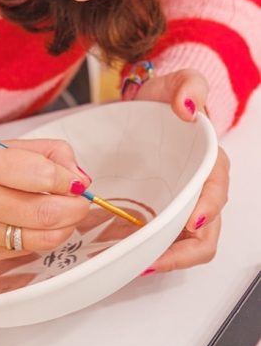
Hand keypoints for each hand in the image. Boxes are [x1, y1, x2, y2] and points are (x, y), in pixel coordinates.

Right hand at [0, 139, 91, 259]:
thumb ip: (45, 154)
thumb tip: (79, 176)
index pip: (42, 175)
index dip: (70, 180)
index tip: (77, 181)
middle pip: (47, 212)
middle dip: (76, 207)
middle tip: (80, 200)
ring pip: (42, 238)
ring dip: (65, 226)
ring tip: (63, 212)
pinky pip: (27, 250)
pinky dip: (43, 238)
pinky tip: (39, 225)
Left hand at [132, 68, 229, 272]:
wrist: (142, 105)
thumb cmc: (164, 98)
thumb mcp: (177, 82)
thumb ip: (188, 86)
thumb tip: (189, 107)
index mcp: (210, 163)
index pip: (216, 195)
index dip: (207, 211)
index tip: (190, 221)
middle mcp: (200, 188)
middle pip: (205, 232)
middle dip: (184, 251)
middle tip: (154, 260)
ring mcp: (181, 201)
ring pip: (185, 242)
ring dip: (167, 257)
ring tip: (139, 263)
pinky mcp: (161, 208)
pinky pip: (163, 236)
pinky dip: (152, 249)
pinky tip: (130, 253)